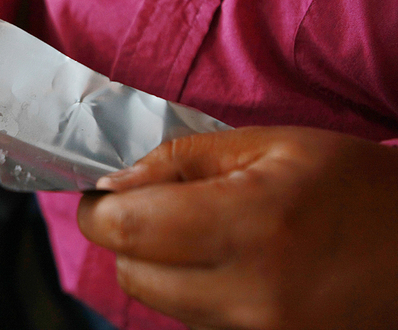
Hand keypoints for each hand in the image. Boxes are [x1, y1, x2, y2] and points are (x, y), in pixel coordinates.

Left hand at [77, 126, 397, 329]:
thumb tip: (117, 182)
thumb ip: (185, 158)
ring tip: (200, 231)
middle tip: (151, 205)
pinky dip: (190, 291)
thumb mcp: (274, 145)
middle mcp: (249, 294)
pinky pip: (194, 321)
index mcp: (251, 225)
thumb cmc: (356, 184)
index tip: (103, 192)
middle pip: (132, 274)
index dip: (100, 208)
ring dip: (158, 265)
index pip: (128, 229)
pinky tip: (226, 262)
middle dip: (125, 237)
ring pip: (159, 302)